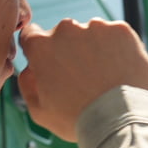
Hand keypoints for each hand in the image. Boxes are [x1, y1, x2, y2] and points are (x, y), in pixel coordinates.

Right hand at [14, 18, 147, 140]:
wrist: (120, 120)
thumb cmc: (77, 119)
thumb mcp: (38, 110)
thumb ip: (26, 83)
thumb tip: (30, 68)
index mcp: (41, 46)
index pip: (31, 35)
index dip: (39, 51)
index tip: (50, 64)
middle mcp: (66, 29)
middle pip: (63, 34)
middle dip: (68, 49)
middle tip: (80, 77)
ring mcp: (95, 27)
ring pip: (90, 33)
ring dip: (93, 48)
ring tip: (102, 76)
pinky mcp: (121, 30)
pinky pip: (114, 35)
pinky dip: (116, 48)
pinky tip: (117, 70)